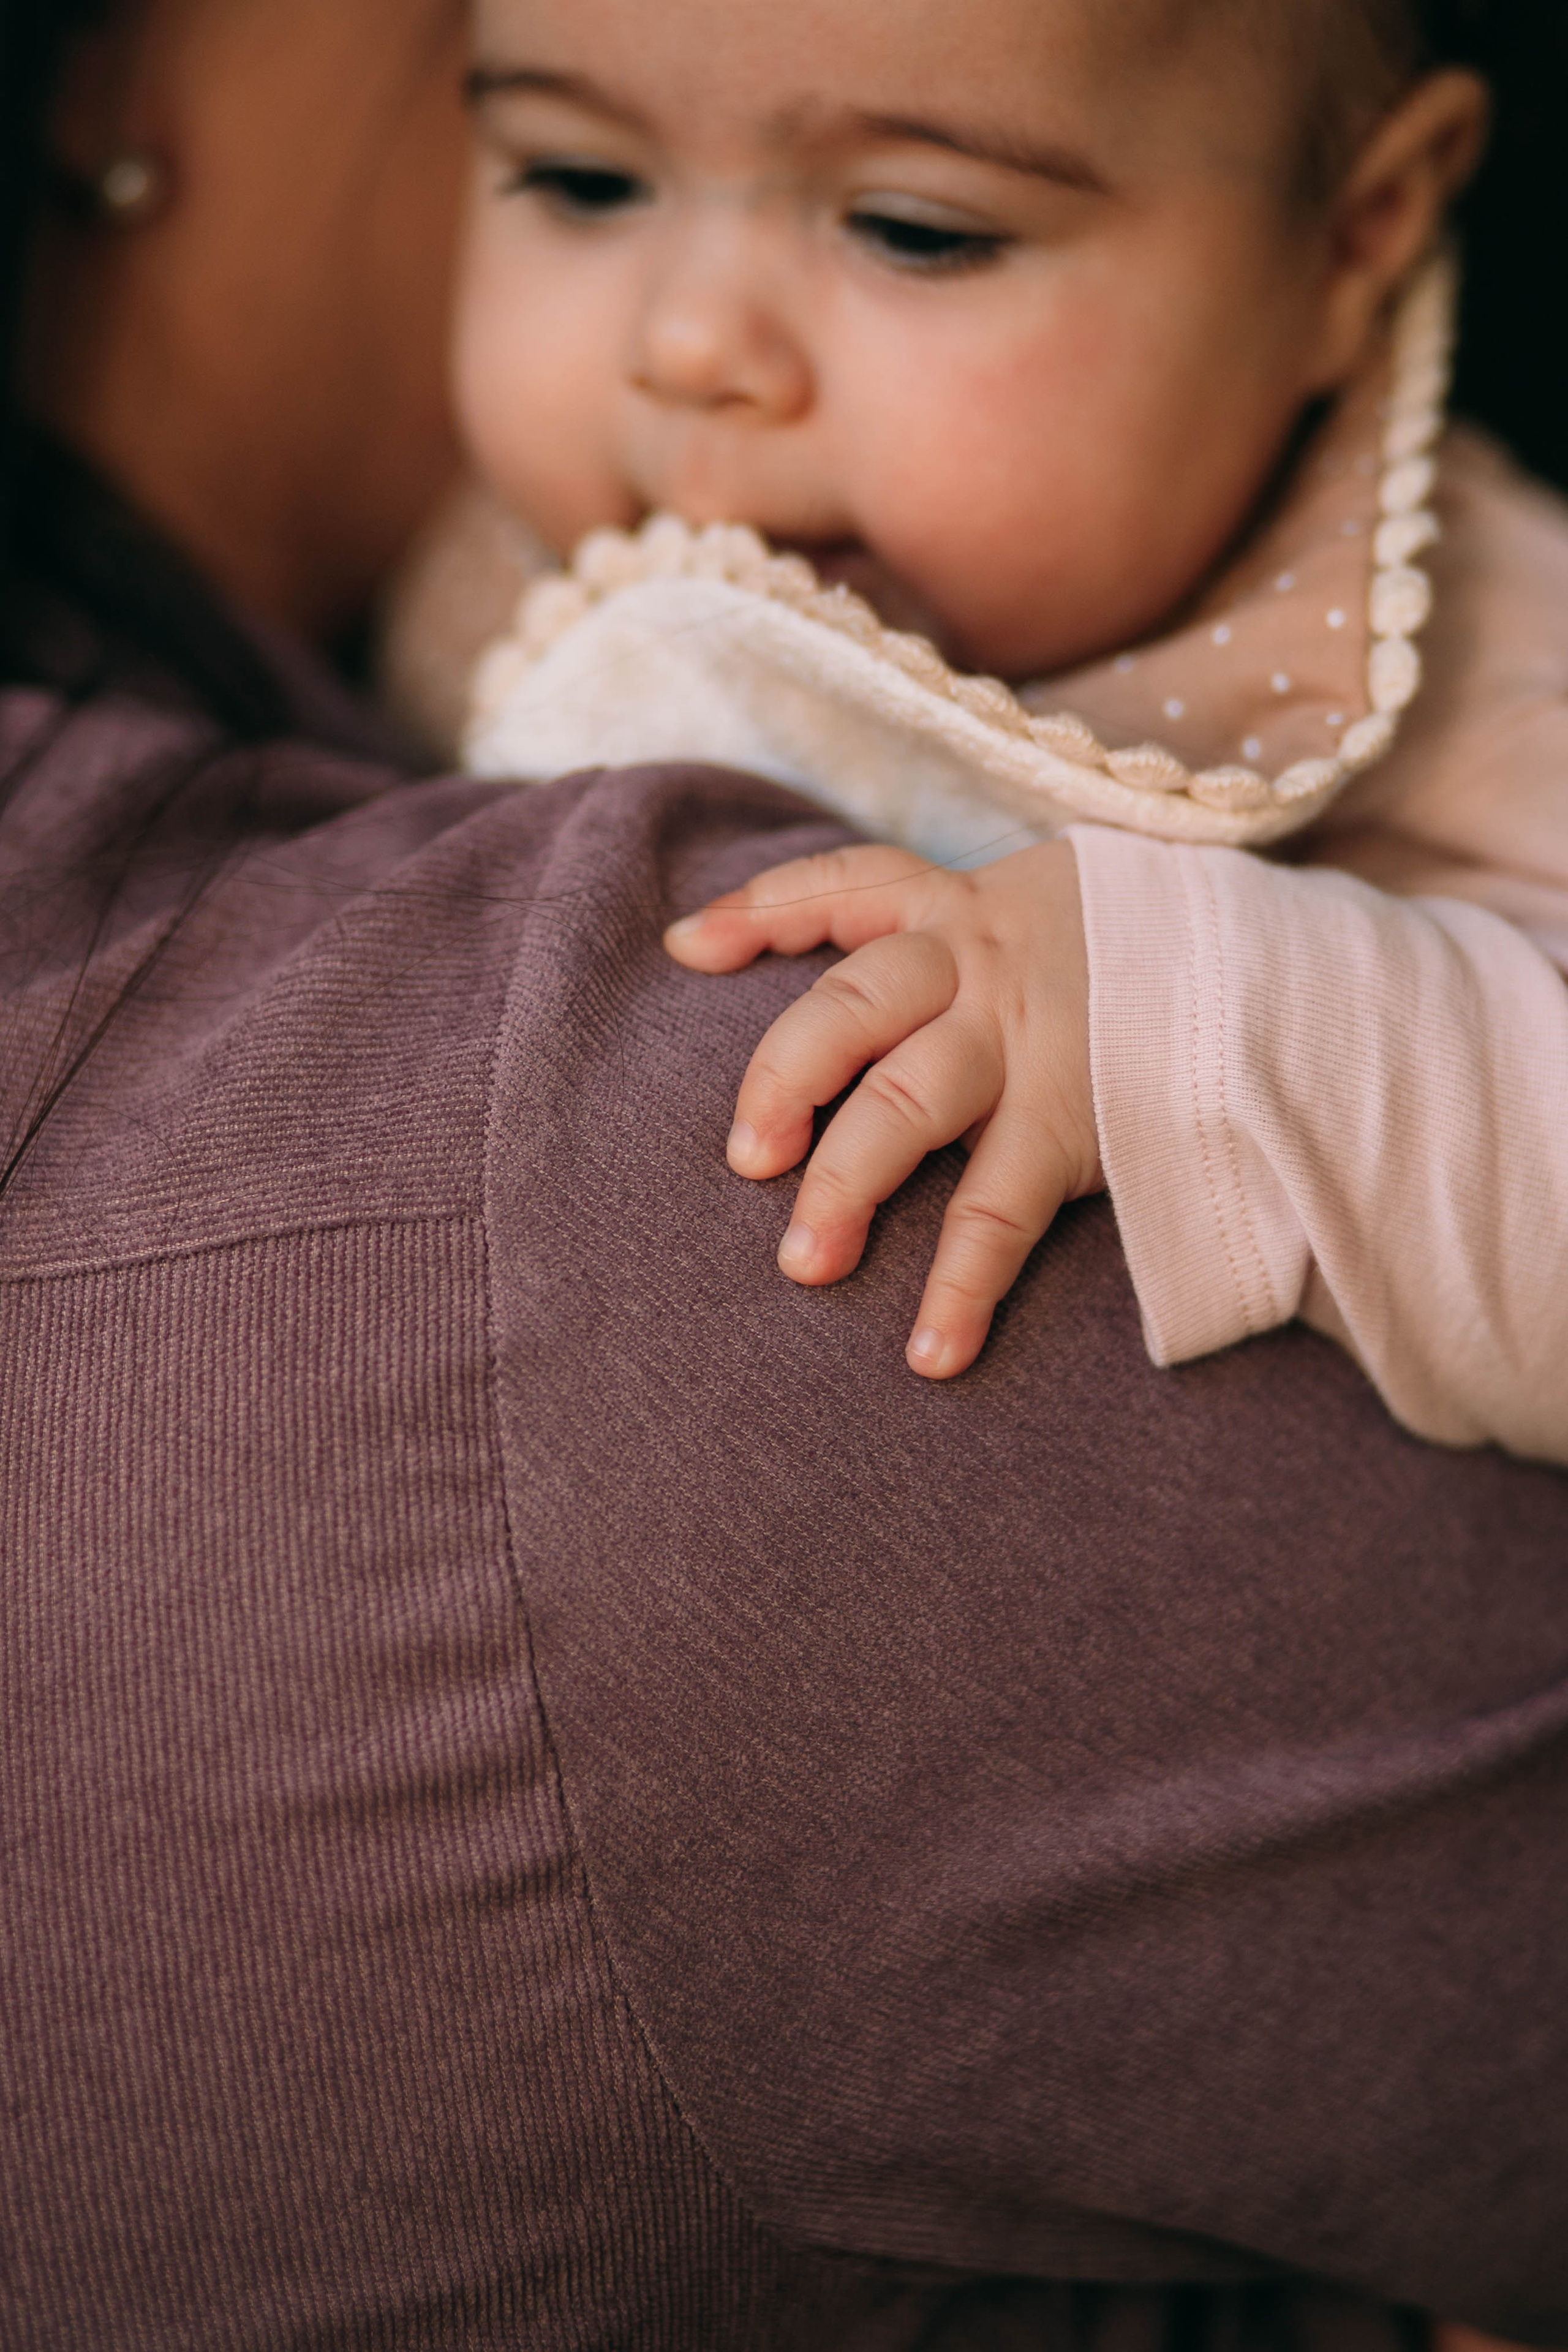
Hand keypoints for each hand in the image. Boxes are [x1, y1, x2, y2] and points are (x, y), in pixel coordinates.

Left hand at [664, 840, 1103, 1377]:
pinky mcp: (1078, 1119)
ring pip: (909, 1105)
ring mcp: (1029, 1043)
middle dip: (784, 1079)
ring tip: (804, 1266)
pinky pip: (1002, 1207)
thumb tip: (716, 945)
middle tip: (747, 1158)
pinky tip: (930, 1351)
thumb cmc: (1109, 956)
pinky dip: (962, 1283)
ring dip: (846, 1186)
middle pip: (853, 1007)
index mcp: (959, 912)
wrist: (1266, 976)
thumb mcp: (1021, 909)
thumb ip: (907, 927)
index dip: (762, 913)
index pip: (846, 887)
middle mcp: (980, 968)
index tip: (688, 950)